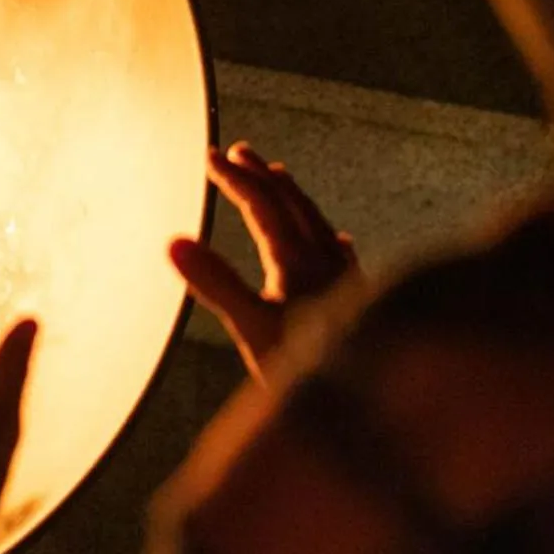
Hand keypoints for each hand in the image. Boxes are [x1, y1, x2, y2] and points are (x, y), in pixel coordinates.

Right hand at [171, 143, 358, 380]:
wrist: (380, 402)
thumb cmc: (311, 369)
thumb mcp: (253, 328)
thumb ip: (216, 284)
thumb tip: (174, 242)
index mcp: (296, 260)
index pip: (262, 204)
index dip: (234, 177)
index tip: (210, 156)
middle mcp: (324, 261)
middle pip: (292, 205)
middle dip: (262, 176)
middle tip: (239, 152)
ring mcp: (345, 281)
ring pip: (319, 225)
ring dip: (294, 198)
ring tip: (281, 179)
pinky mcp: (360, 304)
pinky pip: (343, 258)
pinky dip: (328, 239)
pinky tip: (338, 244)